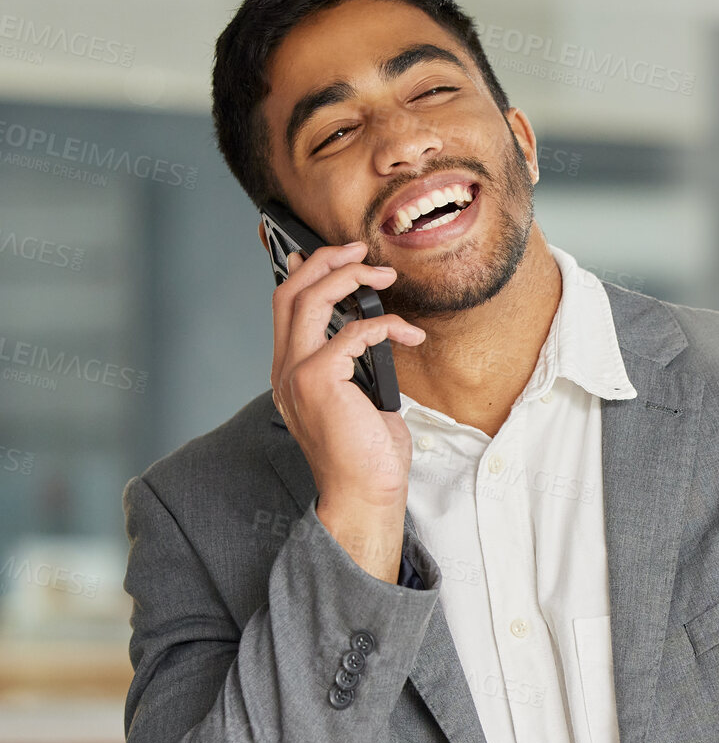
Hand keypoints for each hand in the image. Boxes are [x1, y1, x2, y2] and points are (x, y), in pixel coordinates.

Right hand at [270, 242, 425, 577]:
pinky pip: (352, 332)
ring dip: (349, 277)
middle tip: (360, 250)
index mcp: (290, 373)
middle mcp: (285, 370)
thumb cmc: (368, 455)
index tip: (333, 255)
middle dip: (325, 261)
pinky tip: (409, 335)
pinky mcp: (319, 380)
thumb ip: (354, 365)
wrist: (365, 493)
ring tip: (383, 274)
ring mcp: (296, 374)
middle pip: (290, 292)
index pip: (286, 307)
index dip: (305, 272)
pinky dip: (385, 325)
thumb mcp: (359, 399)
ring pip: (309, 299)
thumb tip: (372, 332)